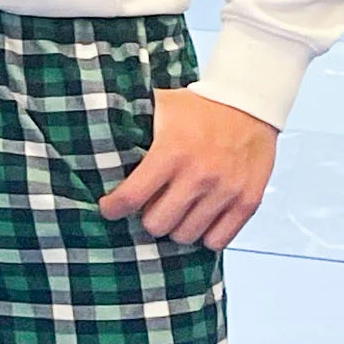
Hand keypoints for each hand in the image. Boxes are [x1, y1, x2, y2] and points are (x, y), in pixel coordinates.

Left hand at [99, 88, 276, 247]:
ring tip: (176, 212)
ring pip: (186, 235)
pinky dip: (206, 235)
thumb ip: (132, 124)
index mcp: (171, 152)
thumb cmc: (198, 107)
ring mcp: (226, 190)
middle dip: (147, 218)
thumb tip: (94, 133)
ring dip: (176, 226)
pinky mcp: (248, 201)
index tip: (110, 208)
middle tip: (149, 207)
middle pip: (157, 224)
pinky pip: (218, 240)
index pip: (131, 197)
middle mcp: (199, 175)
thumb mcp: (161, 107)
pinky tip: (200, 219)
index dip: (113, 208)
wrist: (250, 103)